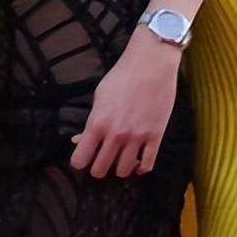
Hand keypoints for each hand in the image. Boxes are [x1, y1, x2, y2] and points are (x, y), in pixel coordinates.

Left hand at [68, 27, 181, 177]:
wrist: (150, 64)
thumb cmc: (121, 76)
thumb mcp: (99, 96)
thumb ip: (91, 121)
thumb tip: (80, 140)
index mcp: (98, 123)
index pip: (81, 159)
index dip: (80, 162)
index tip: (83, 159)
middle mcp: (116, 134)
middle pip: (100, 170)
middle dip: (98, 168)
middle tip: (101, 161)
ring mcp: (137, 137)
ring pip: (123, 171)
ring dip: (120, 168)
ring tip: (120, 159)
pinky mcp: (156, 137)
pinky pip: (147, 165)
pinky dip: (141, 168)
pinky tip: (138, 162)